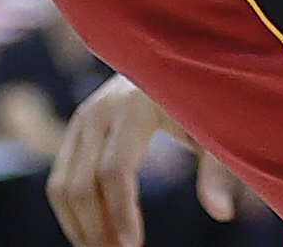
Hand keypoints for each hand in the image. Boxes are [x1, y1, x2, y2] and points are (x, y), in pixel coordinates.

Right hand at [48, 76, 239, 246]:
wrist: (177, 54)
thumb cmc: (204, 93)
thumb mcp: (216, 125)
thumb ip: (218, 168)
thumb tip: (222, 213)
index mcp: (136, 105)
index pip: (115, 170)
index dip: (121, 212)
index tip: (133, 246)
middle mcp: (101, 110)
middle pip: (82, 183)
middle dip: (97, 227)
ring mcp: (83, 117)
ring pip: (61, 185)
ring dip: (77, 225)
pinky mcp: (77, 126)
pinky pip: (60, 177)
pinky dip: (71, 210)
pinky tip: (93, 231)